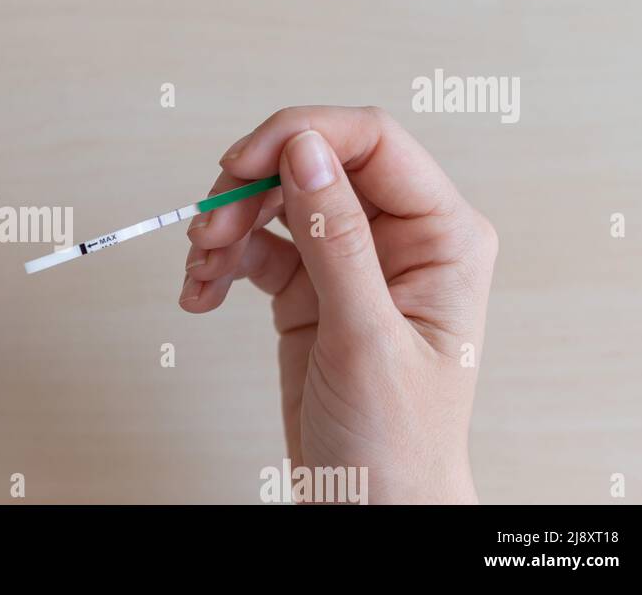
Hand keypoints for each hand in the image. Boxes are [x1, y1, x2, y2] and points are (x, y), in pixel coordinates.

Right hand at [180, 106, 497, 503]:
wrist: (369, 506)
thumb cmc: (396, 440)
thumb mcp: (364, 336)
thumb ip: (334, 237)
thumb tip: (305, 149)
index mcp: (441, 236)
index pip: (372, 142)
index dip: (301, 135)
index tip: (239, 162)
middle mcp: (399, 238)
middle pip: (314, 165)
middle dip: (251, 189)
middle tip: (208, 228)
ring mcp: (351, 262)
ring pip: (277, 203)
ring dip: (227, 227)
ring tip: (200, 269)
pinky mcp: (310, 288)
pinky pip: (257, 248)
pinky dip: (221, 263)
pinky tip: (201, 294)